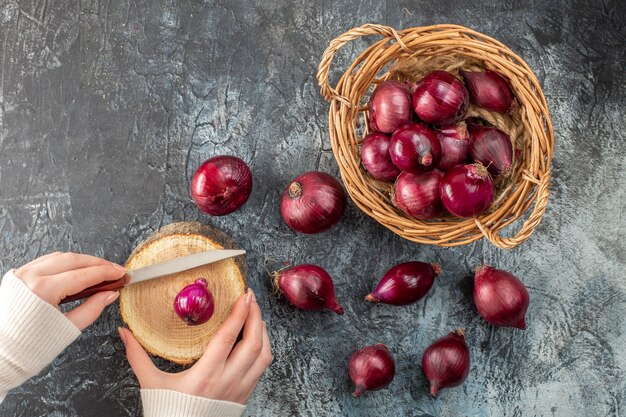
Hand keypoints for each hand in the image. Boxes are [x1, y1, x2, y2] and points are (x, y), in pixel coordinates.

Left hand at [14, 252, 127, 329]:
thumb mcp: (68, 329)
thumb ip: (92, 308)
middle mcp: (32, 277)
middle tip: (115, 271)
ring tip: (99, 270)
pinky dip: (65, 263)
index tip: (122, 273)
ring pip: (61, 257)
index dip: (107, 273)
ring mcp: (23, 273)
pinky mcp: (17, 275)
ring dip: (82, 261)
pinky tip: (76, 269)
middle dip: (98, 264)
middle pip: (74, 260)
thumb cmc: (28, 347)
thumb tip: (110, 294)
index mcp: (44, 290)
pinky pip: (46, 261)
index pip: (85, 275)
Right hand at [119, 289, 271, 404]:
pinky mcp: (245, 395)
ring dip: (263, 331)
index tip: (244, 296)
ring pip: (263, 355)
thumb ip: (137, 355)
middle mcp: (227, 381)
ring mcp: (239, 389)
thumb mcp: (150, 383)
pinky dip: (264, 348)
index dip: (239, 314)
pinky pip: (262, 368)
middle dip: (255, 316)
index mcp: (205, 376)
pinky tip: (258, 338)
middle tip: (251, 298)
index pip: (228, 338)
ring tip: (255, 314)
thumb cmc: (167, 411)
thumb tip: (123, 331)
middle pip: (252, 343)